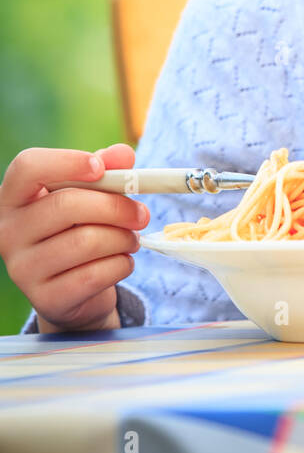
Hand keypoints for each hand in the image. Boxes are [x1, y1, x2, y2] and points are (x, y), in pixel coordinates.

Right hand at [0, 144, 149, 332]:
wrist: (73, 292)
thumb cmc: (79, 230)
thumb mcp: (89, 195)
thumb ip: (105, 170)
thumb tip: (123, 154)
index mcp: (14, 197)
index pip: (28, 167)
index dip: (67, 162)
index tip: (100, 169)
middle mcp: (9, 232)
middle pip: (66, 205)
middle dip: (115, 207)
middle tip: (142, 214)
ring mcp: (23, 269)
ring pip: (86, 241)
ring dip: (123, 238)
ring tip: (132, 239)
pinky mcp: (45, 299)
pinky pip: (95, 275)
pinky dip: (122, 264)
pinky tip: (123, 261)